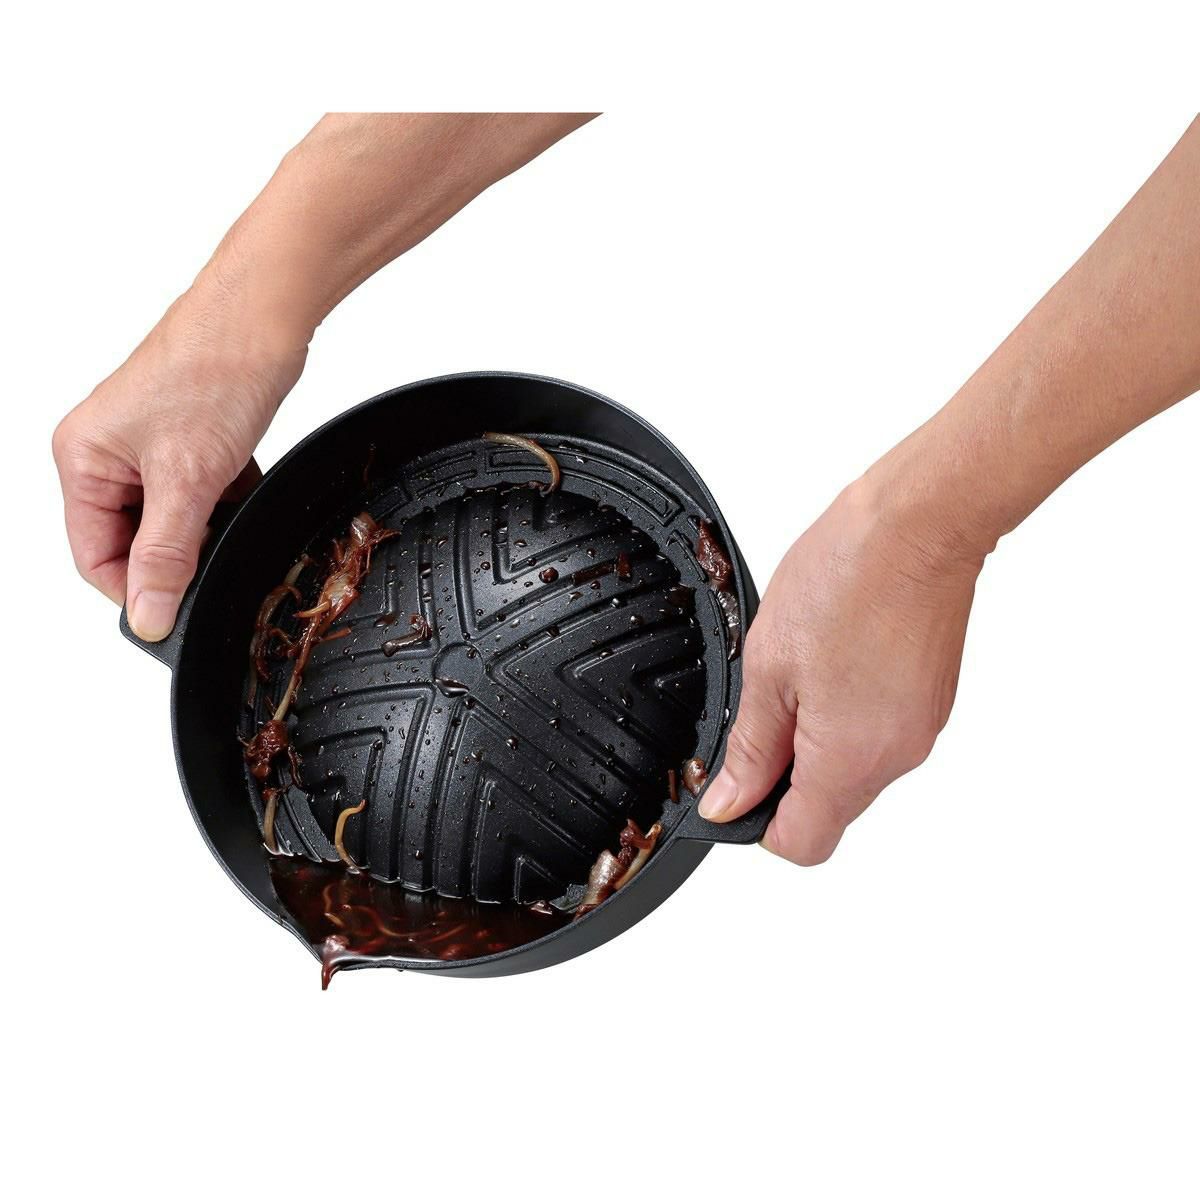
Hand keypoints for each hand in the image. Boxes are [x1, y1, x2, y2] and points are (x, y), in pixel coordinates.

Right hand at [52, 277, 309, 639]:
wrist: (264, 315)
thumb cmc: (214, 369)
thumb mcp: (187, 481)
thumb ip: (166, 555)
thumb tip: (147, 615)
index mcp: (82, 459)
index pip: (95, 557)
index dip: (136, 589)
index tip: (178, 610)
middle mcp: (105, 452)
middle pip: (132, 541)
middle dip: (176, 553)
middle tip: (215, 557)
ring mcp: (148, 445)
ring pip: (172, 518)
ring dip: (205, 526)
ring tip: (231, 509)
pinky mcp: (188, 438)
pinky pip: (200, 492)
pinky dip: (224, 499)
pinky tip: (244, 487)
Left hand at [699, 477, 984, 863]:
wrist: (920, 525)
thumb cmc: (847, 577)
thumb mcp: (768, 666)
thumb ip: (750, 747)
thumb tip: (729, 802)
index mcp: (848, 759)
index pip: (802, 844)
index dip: (758, 822)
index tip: (739, 780)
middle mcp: (895, 759)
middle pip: (830, 810)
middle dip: (787, 776)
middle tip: (765, 706)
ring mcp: (921, 731)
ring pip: (855, 772)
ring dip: (818, 742)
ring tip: (802, 672)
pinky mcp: (932, 704)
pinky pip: (880, 736)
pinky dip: (851, 716)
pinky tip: (835, 661)